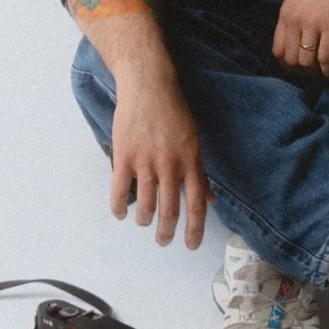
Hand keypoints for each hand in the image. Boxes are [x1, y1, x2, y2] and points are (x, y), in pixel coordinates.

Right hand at [108, 69, 208, 248]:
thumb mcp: (193, 138)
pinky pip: (119, 190)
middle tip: (163, 240)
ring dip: (144, 220)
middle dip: (166, 232)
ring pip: (145, 206)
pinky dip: (119, 208)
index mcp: (191, 161)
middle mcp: (170, 165)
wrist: (147, 83)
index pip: (197, 204)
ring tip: (143, 222)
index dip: (195, 229)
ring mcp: (146, 161)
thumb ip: (199, 171)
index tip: (191, 245)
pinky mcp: (125, 155)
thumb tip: (210, 199)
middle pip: (170, 211)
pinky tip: (120, 213)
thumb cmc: (173, 109)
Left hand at [271, 0, 328, 78]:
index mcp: (286, 13)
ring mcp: (313, 24)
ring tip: (326, 74)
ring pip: (308, 62)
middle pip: (292, 60)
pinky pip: (326, 59)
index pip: (278, 49)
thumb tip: (300, 43)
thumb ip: (296, 18)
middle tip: (315, 73)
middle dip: (303, 71)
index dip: (288, 64)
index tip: (299, 68)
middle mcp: (295, 20)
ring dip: (317, 73)